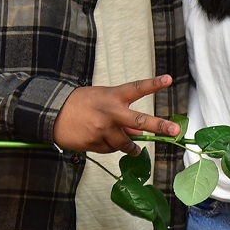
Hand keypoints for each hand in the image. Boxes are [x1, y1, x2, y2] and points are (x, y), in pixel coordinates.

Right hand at [53, 75, 180, 154]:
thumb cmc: (82, 103)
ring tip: (134, 148)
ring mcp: (103, 130)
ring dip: (131, 147)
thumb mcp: (103, 100)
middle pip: (139, 121)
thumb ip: (123, 114)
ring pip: (126, 143)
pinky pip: (111, 150)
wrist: (54, 114)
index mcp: (113, 96)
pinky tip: (101, 139)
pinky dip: (111, 147)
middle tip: (175, 131)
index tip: (169, 79)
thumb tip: (140, 133)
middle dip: (159, 126)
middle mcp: (111, 112)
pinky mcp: (96, 143)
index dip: (153, 84)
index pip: (137, 88)